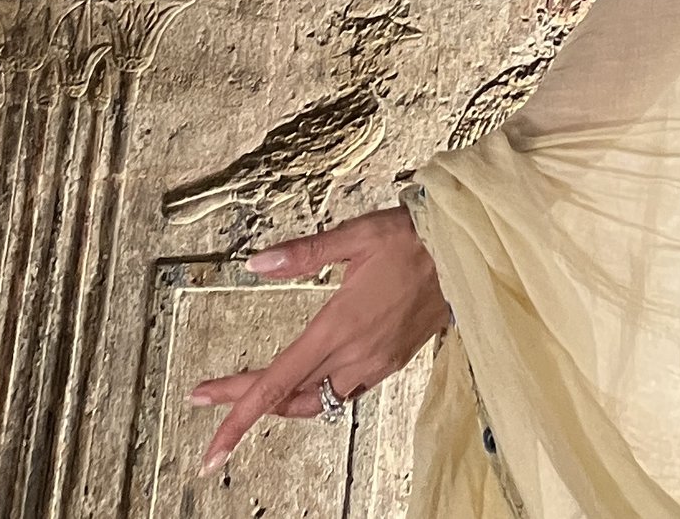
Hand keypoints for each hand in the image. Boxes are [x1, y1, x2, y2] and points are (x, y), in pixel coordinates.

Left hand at [190, 207, 450, 470]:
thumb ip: (304, 253)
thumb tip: (257, 264)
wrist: (469, 251)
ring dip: (282, 400)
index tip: (211, 446)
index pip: (277, 382)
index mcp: (339, 325)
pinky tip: (310, 376)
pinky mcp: (391, 363)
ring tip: (253, 391)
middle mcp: (355, 354)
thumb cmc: (414, 237)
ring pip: (317, 401)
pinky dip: (317, 391)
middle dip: (246, 403)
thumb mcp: (357, 234)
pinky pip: (344, 392)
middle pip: (288, 396)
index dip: (238, 413)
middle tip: (211, 395)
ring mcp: (375, 364)